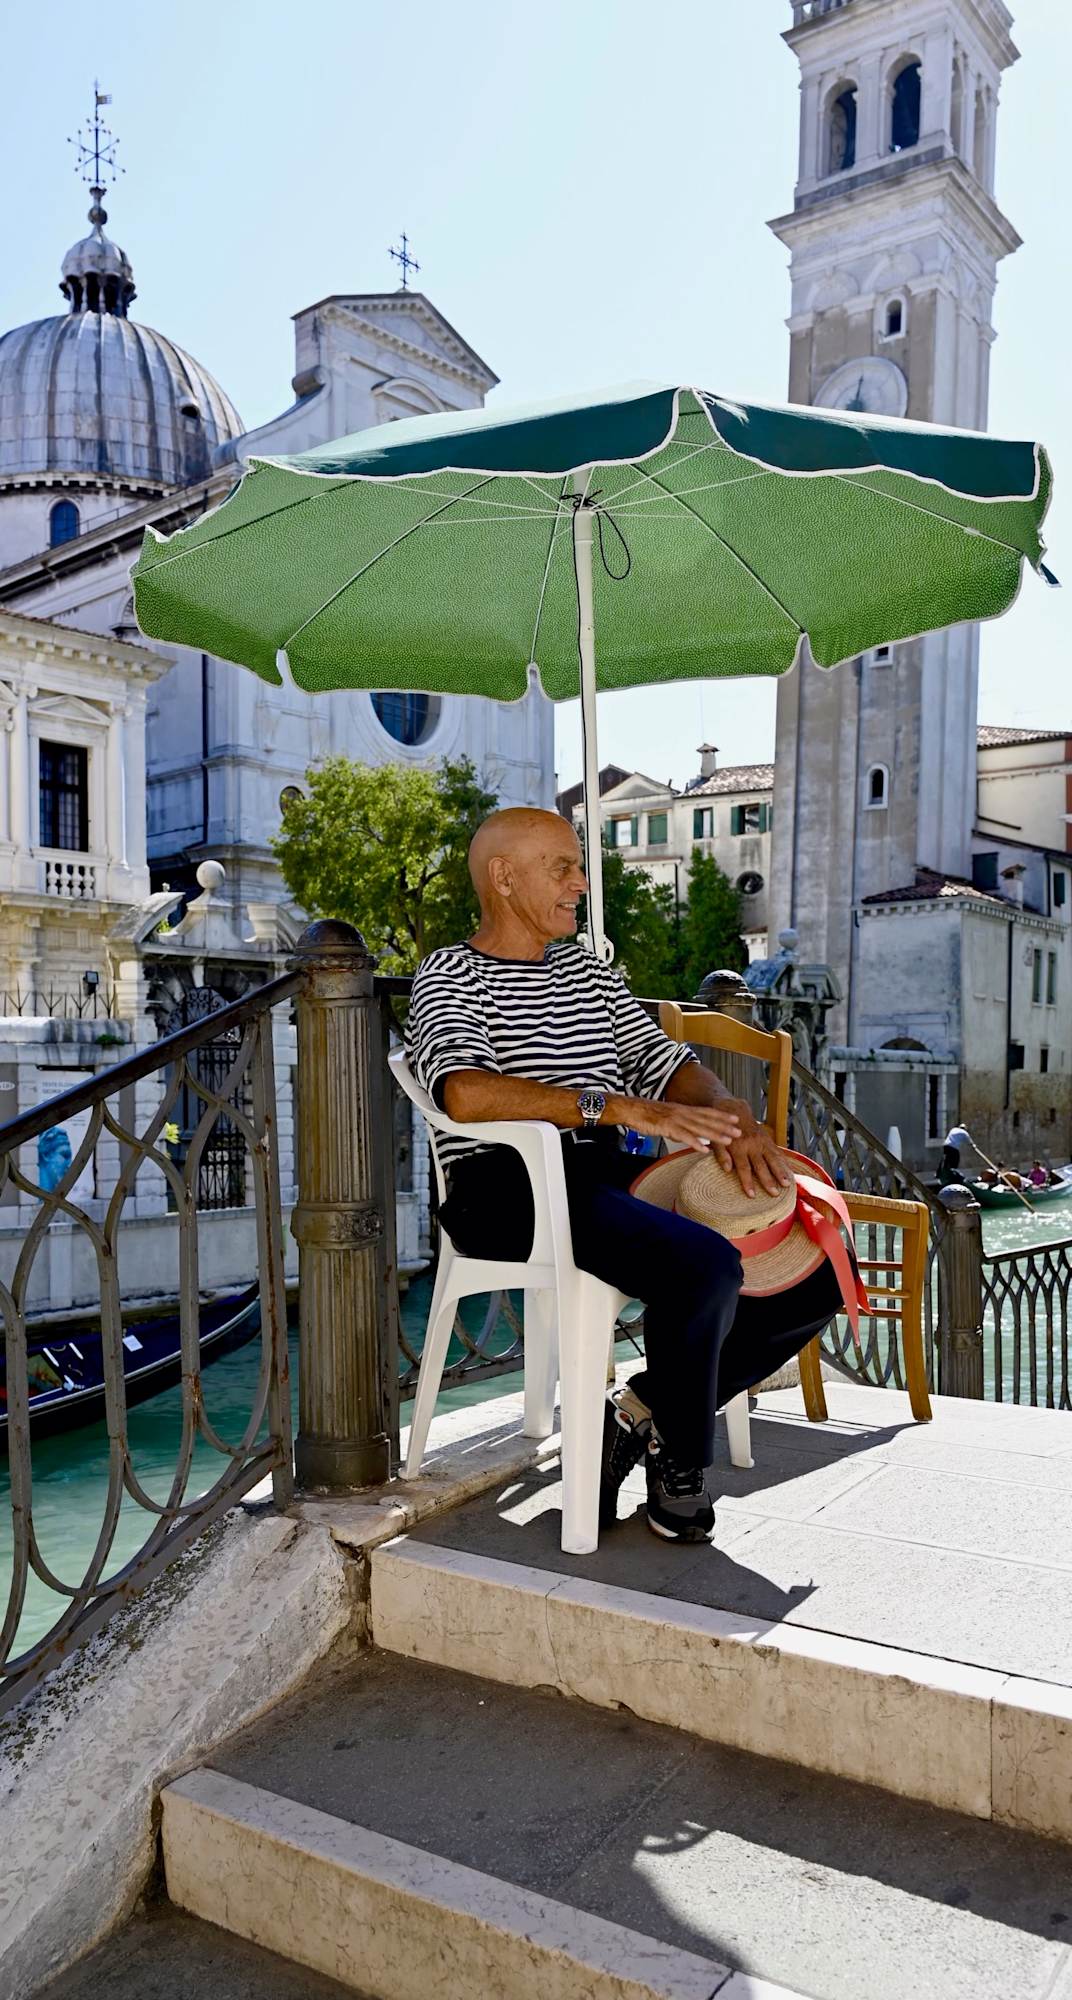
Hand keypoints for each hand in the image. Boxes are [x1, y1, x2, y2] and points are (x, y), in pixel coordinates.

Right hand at [623, 1096, 742, 1160]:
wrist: (631, 1109)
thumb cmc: (648, 1115)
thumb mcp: (668, 1119)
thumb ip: (681, 1128)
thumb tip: (691, 1138)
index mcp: (684, 1110)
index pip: (707, 1112)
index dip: (722, 1115)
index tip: (736, 1119)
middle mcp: (683, 1113)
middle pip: (707, 1120)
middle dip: (724, 1126)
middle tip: (740, 1131)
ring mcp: (676, 1120)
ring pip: (699, 1128)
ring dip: (715, 1135)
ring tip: (728, 1141)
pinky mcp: (667, 1127)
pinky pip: (683, 1136)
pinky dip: (695, 1143)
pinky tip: (704, 1150)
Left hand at [719, 1098, 793, 1197]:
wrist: (734, 1110)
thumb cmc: (723, 1130)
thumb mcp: (717, 1141)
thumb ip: (721, 1155)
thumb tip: (727, 1170)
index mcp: (738, 1147)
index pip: (744, 1167)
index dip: (747, 1181)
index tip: (752, 1195)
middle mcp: (752, 1145)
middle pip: (761, 1166)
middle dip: (768, 1180)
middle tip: (774, 1193)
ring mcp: (762, 1142)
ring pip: (773, 1159)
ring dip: (780, 1172)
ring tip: (787, 1184)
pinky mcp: (768, 1140)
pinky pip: (777, 1152)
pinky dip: (784, 1163)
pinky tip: (790, 1172)